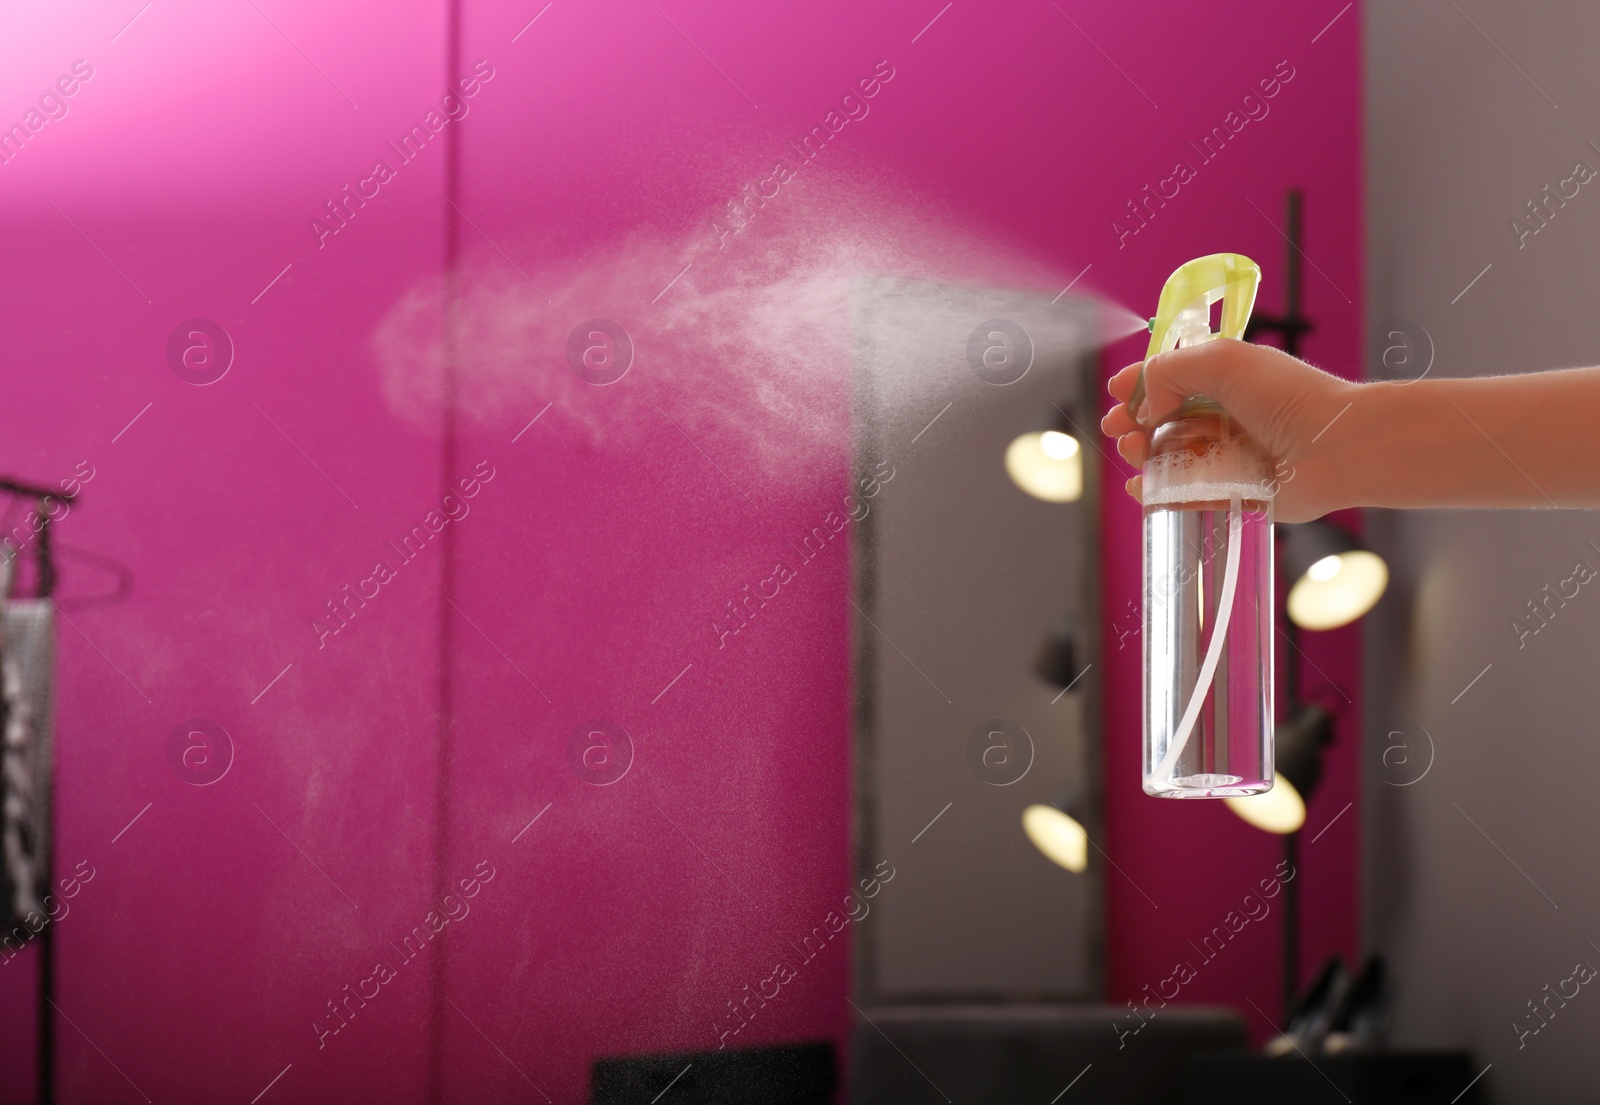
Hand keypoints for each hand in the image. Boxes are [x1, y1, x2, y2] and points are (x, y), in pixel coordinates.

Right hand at [1101, 339, 1359, 522]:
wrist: (1335, 446)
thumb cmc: (1287, 396)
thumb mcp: (1223, 360)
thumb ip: (1170, 369)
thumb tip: (1147, 403)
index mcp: (1224, 381)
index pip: (1170, 379)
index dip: (1139, 385)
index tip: (1115, 392)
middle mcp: (1223, 417)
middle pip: (1161, 420)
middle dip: (1133, 422)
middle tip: (1119, 428)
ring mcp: (1224, 457)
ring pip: (1166, 457)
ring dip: (1141, 454)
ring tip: (1135, 453)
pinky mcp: (1229, 494)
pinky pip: (1182, 494)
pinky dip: (1154, 492)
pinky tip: (1139, 487)